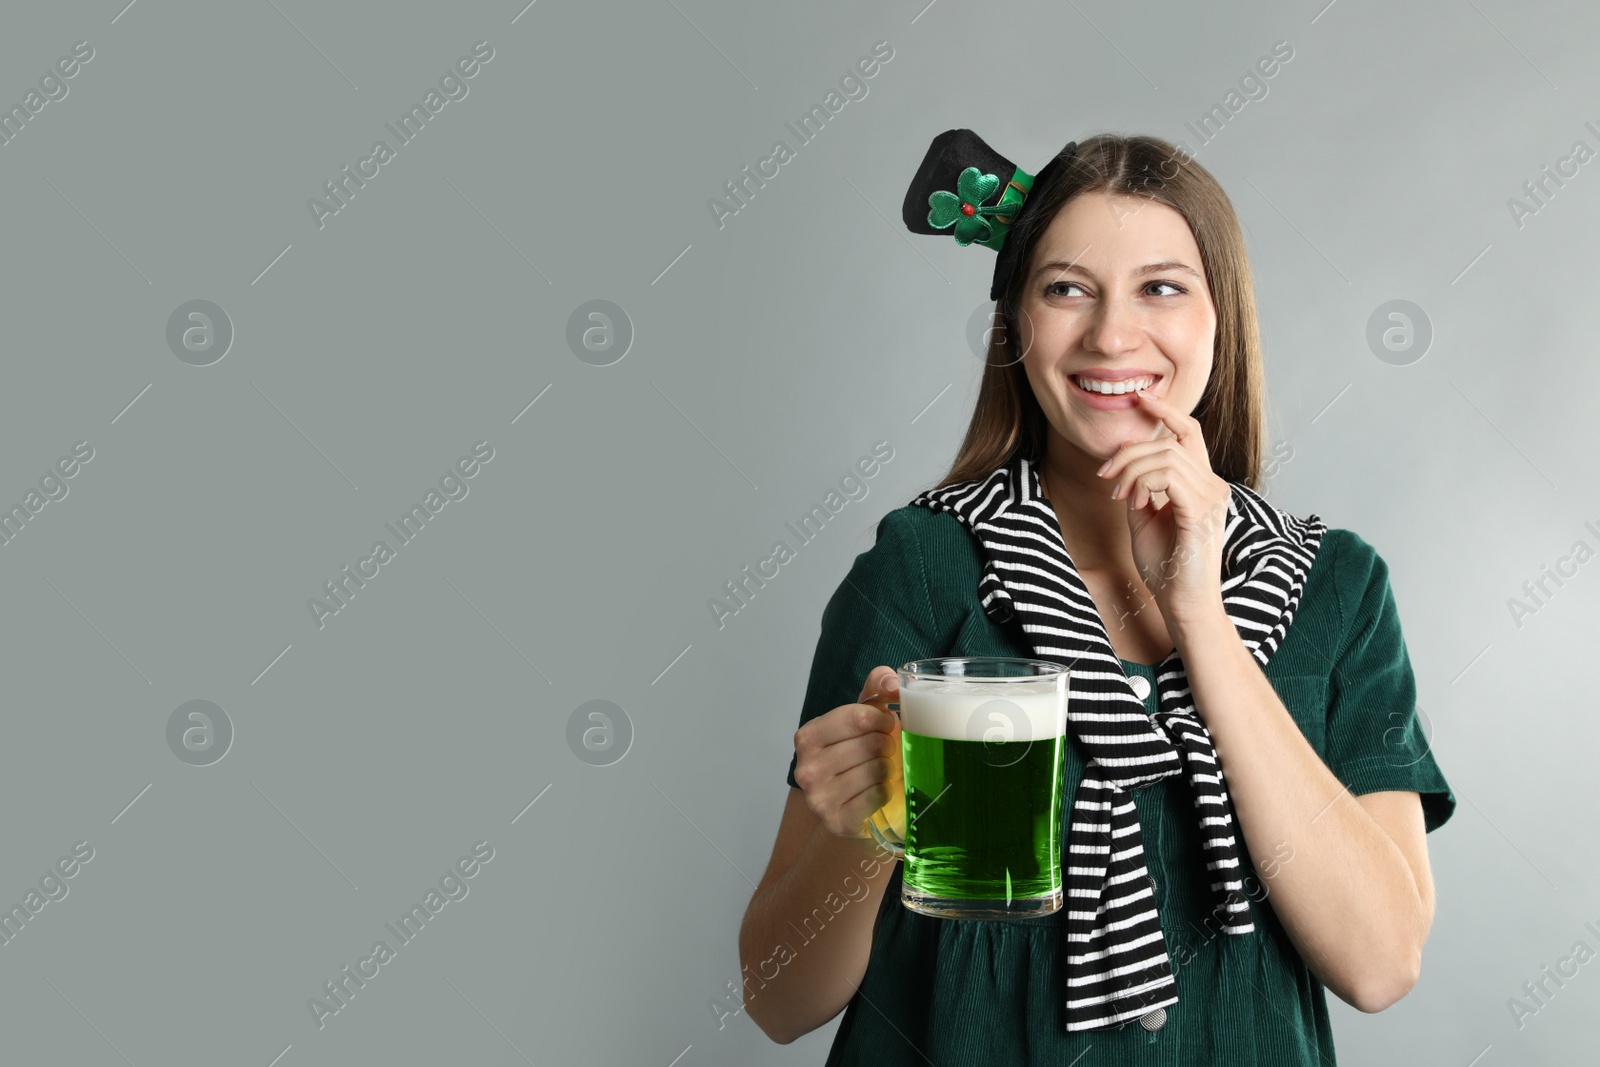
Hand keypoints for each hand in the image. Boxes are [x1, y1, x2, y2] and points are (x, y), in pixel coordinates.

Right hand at [792, 666, 903, 840]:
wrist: (851, 808)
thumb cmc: (858, 755)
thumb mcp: (862, 716)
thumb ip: (876, 688)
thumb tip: (892, 682)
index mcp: (807, 736)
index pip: (858, 717)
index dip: (882, 719)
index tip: (886, 725)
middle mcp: (806, 768)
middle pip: (870, 744)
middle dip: (886, 744)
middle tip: (884, 750)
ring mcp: (819, 798)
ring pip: (876, 770)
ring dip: (887, 769)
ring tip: (880, 770)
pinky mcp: (837, 821)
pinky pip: (877, 796)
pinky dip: (885, 791)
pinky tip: (878, 790)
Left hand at [1098, 388, 1231, 623]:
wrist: (1182, 603)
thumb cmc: (1166, 568)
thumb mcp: (1144, 520)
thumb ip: (1140, 490)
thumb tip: (1125, 463)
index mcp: (1203, 484)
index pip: (1189, 433)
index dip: (1165, 412)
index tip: (1139, 399)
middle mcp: (1213, 485)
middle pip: (1170, 441)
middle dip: (1130, 452)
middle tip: (1105, 474)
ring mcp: (1212, 496)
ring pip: (1165, 455)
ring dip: (1132, 469)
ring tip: (1117, 493)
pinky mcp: (1202, 509)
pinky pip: (1167, 475)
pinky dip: (1142, 482)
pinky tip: (1132, 501)